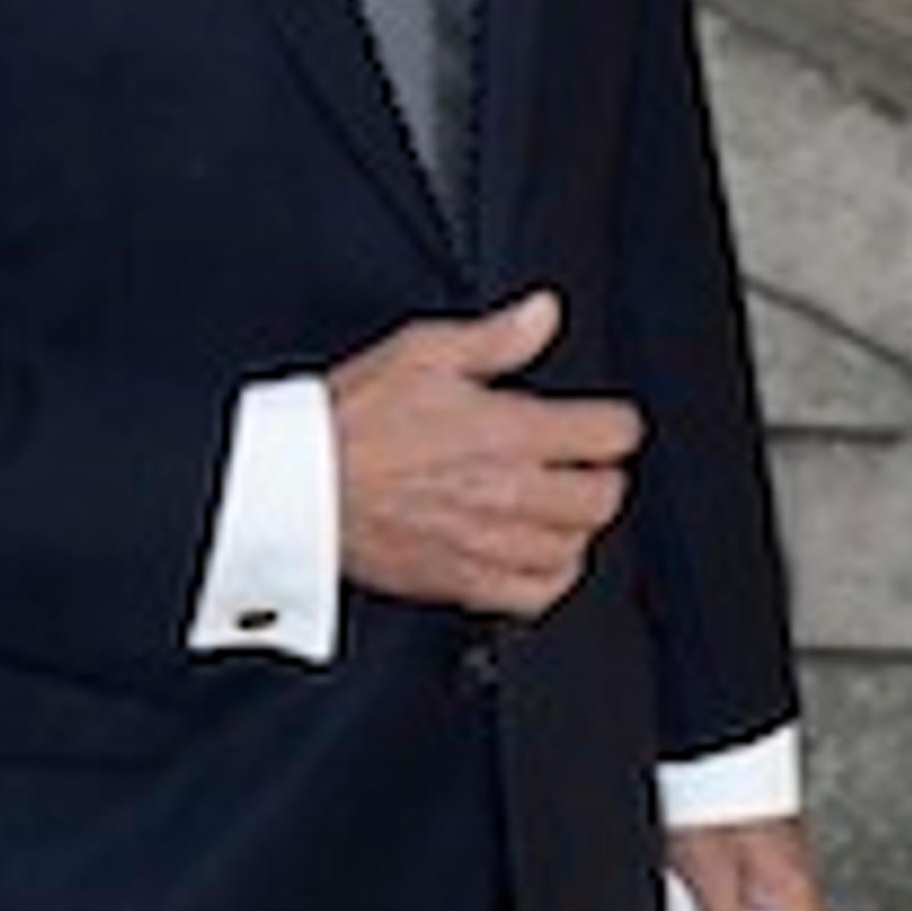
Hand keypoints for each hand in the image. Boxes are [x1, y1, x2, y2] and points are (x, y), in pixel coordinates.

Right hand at [326, 287, 639, 611]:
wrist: (298, 486)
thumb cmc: (349, 422)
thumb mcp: (421, 351)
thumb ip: (495, 337)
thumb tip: (542, 315)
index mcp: (507, 431)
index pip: (610, 433)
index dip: (613, 422)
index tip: (602, 422)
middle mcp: (508, 492)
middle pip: (603, 496)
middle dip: (600, 475)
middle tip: (581, 464)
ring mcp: (488, 542)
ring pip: (575, 546)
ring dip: (575, 525)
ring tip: (558, 507)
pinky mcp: (462, 581)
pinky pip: (536, 595)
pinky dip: (549, 577)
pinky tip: (538, 555)